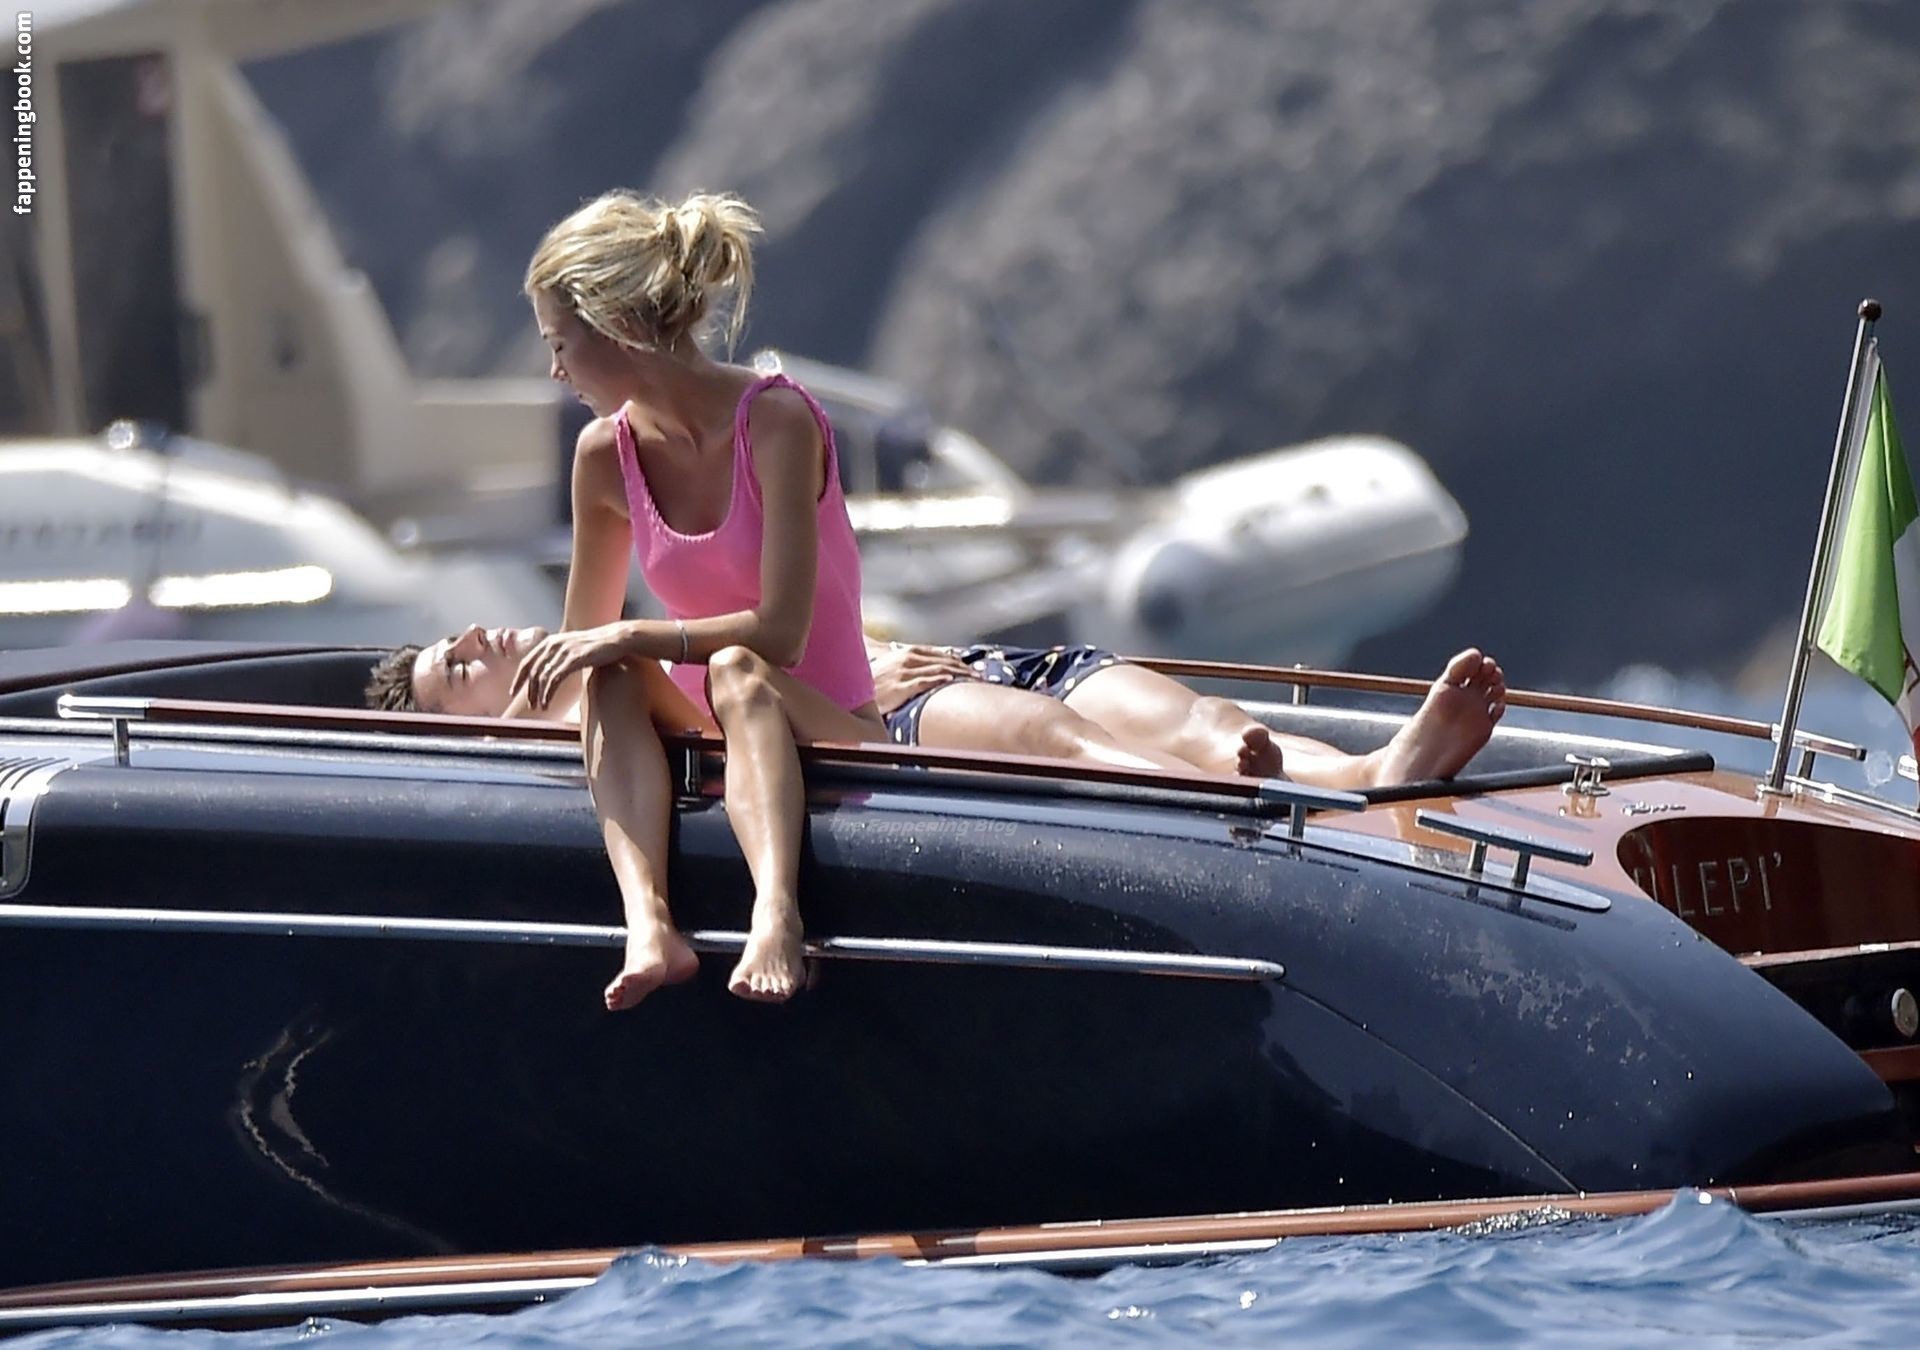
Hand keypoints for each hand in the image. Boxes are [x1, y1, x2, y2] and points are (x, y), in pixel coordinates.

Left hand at [509, 624, 633, 709]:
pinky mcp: (573, 659)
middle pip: (532, 671)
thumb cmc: (598, 646)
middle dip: (529, 690)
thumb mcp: (574, 648)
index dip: (519, 678)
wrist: (617, 639)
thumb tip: (553, 671)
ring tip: (540, 707)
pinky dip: (548, 693)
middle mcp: (553, 644)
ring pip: (542, 677)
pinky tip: (547, 702)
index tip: (513, 691)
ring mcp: (563, 651)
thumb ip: (561, 656)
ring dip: (539, 694)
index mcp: (550, 642)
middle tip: (530, 705)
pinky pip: (554, 679)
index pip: (527, 662)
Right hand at [867, 642, 975, 714]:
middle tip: (981, 676)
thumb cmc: (873, 681)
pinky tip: (951, 681)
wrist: (852, 692)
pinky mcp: (900, 686)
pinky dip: (939, 680)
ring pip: (938, 670)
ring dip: (959, 674)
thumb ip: (909, 664)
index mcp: (906, 652)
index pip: (939, 654)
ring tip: (974, 680)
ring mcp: (904, 672)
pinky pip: (924, 681)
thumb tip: (931, 670)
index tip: (971, 667)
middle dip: (964, 668)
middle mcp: (907, 658)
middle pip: (943, 661)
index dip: (957, 660)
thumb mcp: (891, 667)